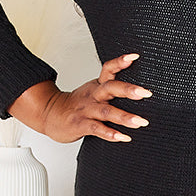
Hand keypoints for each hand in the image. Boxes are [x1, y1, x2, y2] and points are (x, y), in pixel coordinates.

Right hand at [7, 53, 150, 141]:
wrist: (49, 114)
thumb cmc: (77, 104)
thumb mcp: (93, 90)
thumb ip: (111, 87)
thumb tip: (138, 88)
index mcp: (97, 85)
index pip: (108, 69)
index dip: (120, 62)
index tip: (135, 57)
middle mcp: (93, 96)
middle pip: (111, 88)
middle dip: (129, 90)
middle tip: (146, 93)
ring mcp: (87, 110)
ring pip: (107, 111)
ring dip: (125, 117)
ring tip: (141, 122)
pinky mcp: (81, 124)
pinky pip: (97, 129)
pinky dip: (111, 133)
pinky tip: (124, 137)